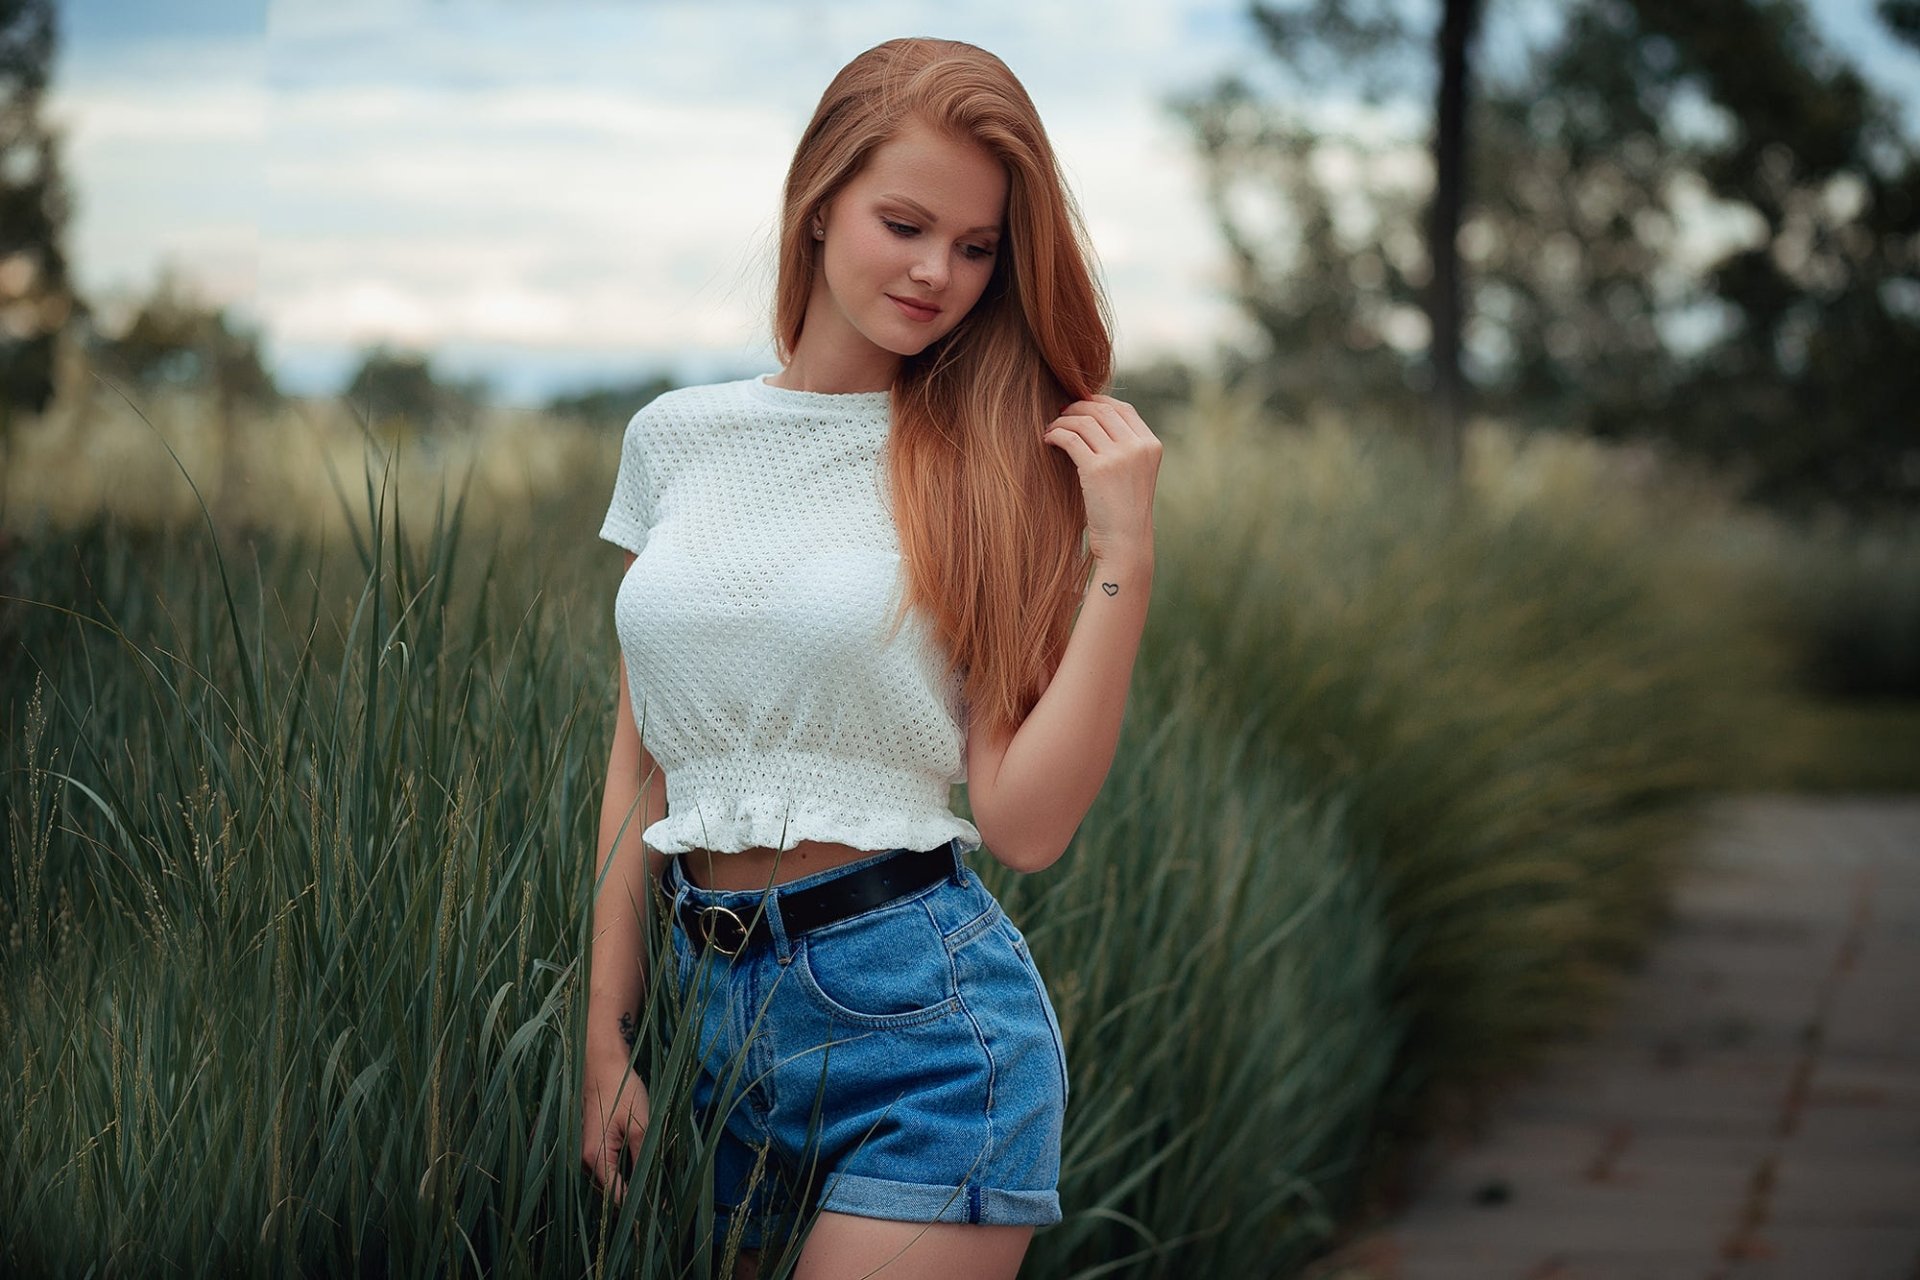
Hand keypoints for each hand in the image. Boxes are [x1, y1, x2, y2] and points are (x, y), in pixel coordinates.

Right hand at [581, 1056, 651, 1205]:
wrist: (602, 1066)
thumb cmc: (622, 1091)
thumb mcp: (641, 1126)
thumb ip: (644, 1160)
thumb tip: (650, 1191)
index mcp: (596, 1158)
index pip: (617, 1198)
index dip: (638, 1208)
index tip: (659, 1213)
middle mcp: (585, 1162)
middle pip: (612, 1193)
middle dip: (636, 1196)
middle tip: (664, 1200)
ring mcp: (586, 1155)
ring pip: (611, 1181)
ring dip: (631, 1182)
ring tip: (657, 1183)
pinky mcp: (592, 1147)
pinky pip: (609, 1168)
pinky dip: (625, 1170)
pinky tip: (642, 1163)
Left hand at [1043, 394, 1161, 566]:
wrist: (1125, 543)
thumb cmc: (1124, 512)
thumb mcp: (1135, 474)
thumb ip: (1124, 449)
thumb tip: (1094, 422)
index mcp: (1151, 445)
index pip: (1124, 409)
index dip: (1099, 402)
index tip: (1080, 406)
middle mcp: (1138, 447)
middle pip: (1102, 411)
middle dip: (1077, 408)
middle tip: (1060, 414)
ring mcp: (1119, 457)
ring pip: (1084, 422)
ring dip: (1063, 421)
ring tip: (1051, 430)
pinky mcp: (1097, 469)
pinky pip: (1071, 438)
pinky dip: (1056, 434)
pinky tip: (1048, 440)